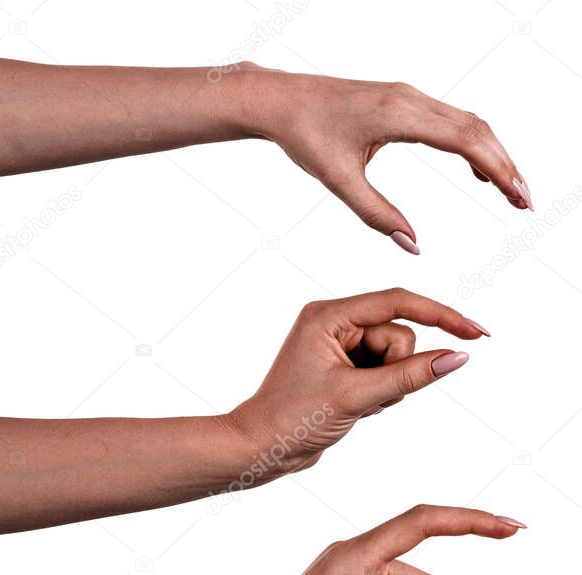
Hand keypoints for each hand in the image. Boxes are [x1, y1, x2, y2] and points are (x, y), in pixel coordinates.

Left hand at [227, 289, 488, 472]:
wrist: (262, 449)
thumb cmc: (293, 419)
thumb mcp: (357, 396)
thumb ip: (410, 376)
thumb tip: (457, 358)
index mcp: (328, 315)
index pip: (398, 303)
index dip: (441, 316)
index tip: (477, 333)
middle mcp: (334, 322)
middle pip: (400, 334)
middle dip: (396, 368)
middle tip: (365, 395)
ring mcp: (340, 346)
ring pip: (397, 356)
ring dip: (390, 385)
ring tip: (358, 405)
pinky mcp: (345, 367)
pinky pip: (387, 372)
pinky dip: (382, 393)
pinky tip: (357, 408)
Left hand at [247, 69, 530, 250]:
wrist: (282, 101)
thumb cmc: (306, 137)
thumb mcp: (340, 182)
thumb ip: (377, 215)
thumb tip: (412, 245)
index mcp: (400, 115)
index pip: (465, 141)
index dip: (497, 168)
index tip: (516, 197)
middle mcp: (411, 99)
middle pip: (476, 129)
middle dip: (505, 165)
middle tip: (524, 202)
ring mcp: (409, 97)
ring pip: (466, 122)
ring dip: (492, 154)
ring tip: (509, 190)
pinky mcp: (402, 101)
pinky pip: (449, 120)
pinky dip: (471, 144)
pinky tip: (477, 169)